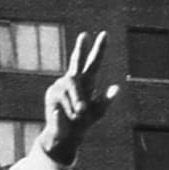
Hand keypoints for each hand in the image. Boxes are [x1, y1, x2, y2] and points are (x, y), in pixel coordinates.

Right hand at [37, 32, 119, 164]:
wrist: (66, 135)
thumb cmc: (83, 121)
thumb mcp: (99, 111)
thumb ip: (107, 99)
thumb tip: (117, 87)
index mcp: (87, 81)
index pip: (93, 62)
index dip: (99, 48)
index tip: (104, 34)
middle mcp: (72, 80)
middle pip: (76, 61)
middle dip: (80, 48)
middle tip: (84, 35)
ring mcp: (60, 86)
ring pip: (73, 91)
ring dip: (78, 103)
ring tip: (79, 114)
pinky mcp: (51, 96)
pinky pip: (62, 101)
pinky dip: (66, 110)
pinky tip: (61, 114)